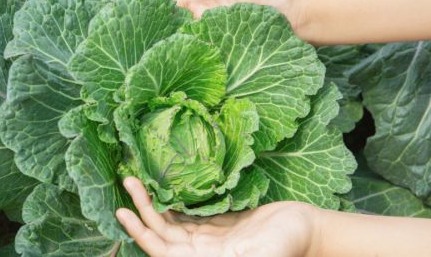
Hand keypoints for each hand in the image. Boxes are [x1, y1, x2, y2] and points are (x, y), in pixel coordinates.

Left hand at [116, 177, 318, 256]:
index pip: (163, 250)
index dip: (141, 233)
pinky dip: (174, 203)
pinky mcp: (218, 225)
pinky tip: (163, 188)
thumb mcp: (259, 255)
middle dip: (143, 210)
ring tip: (137, 181)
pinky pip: (189, 215)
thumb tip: (203, 256)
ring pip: (173, 222)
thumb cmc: (286, 245)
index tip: (123, 213)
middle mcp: (201, 252)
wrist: (307, 230)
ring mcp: (209, 238)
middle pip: (162, 232)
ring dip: (155, 204)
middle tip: (127, 182)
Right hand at [137, 0, 307, 30]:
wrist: (296, 13)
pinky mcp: (215, 38)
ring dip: (158, 30)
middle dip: (146, 10)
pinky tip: (164, 52)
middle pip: (166, 4)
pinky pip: (191, 40)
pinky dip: (176, 44)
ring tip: (138, 40)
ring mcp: (207, 20)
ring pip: (174, 24)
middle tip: (126, 21)